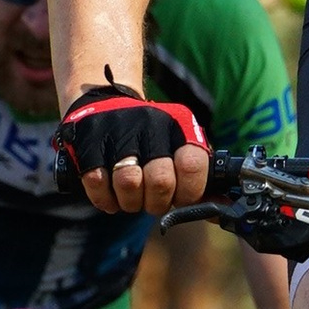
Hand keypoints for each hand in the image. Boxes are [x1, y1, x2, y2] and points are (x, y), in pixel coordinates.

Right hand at [59, 82, 210, 216]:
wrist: (104, 102)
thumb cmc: (149, 138)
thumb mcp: (178, 146)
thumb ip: (198, 177)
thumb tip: (220, 206)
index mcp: (178, 126)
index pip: (193, 165)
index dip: (188, 192)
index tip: (181, 197)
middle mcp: (150, 125)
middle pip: (160, 182)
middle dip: (157, 203)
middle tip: (152, 200)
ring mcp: (118, 131)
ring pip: (128, 183)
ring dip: (130, 202)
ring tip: (131, 197)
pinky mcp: (89, 140)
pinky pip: (97, 182)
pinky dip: (105, 198)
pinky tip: (110, 194)